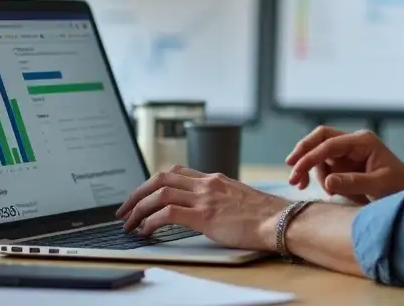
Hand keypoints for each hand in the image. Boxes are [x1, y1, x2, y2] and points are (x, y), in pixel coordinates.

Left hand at [115, 165, 287, 250]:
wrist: (280, 220)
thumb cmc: (265, 216)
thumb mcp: (239, 199)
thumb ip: (221, 199)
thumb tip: (209, 210)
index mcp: (214, 178)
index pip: (176, 171)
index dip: (154, 183)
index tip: (143, 195)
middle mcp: (207, 183)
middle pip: (160, 178)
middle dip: (137, 193)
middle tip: (124, 209)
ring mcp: (205, 198)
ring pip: (159, 193)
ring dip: (138, 209)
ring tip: (128, 224)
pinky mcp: (204, 215)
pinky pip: (167, 213)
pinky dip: (151, 222)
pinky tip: (146, 232)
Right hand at [285, 126, 403, 203]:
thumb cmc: (399, 186)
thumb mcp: (379, 186)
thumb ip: (353, 183)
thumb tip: (328, 182)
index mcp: (363, 141)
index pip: (329, 143)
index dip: (310, 156)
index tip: (296, 172)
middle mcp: (353, 142)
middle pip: (319, 138)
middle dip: (303, 154)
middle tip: (292, 175)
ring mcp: (348, 151)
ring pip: (319, 154)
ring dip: (311, 171)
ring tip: (316, 190)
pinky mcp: (345, 163)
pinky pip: (325, 166)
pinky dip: (320, 177)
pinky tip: (328, 192)